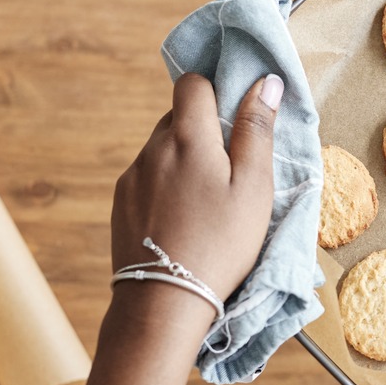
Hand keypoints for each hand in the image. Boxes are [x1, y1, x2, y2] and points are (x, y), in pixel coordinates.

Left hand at [111, 73, 283, 313]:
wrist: (163, 302)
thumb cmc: (221, 244)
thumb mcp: (254, 188)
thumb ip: (257, 130)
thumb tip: (265, 82)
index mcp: (188, 138)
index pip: (192, 83)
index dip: (215, 91)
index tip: (235, 118)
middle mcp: (152, 149)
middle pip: (177, 117)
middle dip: (203, 130)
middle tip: (230, 169)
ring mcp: (132, 177)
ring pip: (162, 149)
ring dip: (184, 160)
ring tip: (206, 201)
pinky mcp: (120, 204)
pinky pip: (147, 178)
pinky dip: (166, 186)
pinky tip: (182, 218)